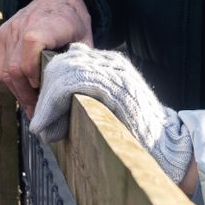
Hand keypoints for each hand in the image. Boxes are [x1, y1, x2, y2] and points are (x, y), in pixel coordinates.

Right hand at [0, 0, 92, 116]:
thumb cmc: (73, 21)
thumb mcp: (85, 39)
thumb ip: (80, 62)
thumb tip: (79, 92)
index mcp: (48, 23)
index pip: (32, 44)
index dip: (34, 71)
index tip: (43, 89)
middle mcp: (24, 24)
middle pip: (15, 66)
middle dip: (26, 94)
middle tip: (38, 112)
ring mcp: (10, 29)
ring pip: (5, 70)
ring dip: (18, 92)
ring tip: (31, 106)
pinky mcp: (2, 34)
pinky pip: (1, 65)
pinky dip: (12, 82)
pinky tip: (24, 91)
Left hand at [30, 44, 194, 184]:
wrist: (165, 145)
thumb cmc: (135, 132)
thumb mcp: (106, 106)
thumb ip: (86, 94)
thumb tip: (54, 92)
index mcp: (110, 63)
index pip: (69, 59)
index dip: (51, 85)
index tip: (44, 115)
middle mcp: (111, 61)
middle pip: (63, 63)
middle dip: (46, 93)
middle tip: (40, 124)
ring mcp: (114, 71)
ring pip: (64, 73)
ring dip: (46, 103)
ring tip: (42, 128)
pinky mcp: (113, 86)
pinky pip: (72, 84)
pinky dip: (53, 106)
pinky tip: (47, 126)